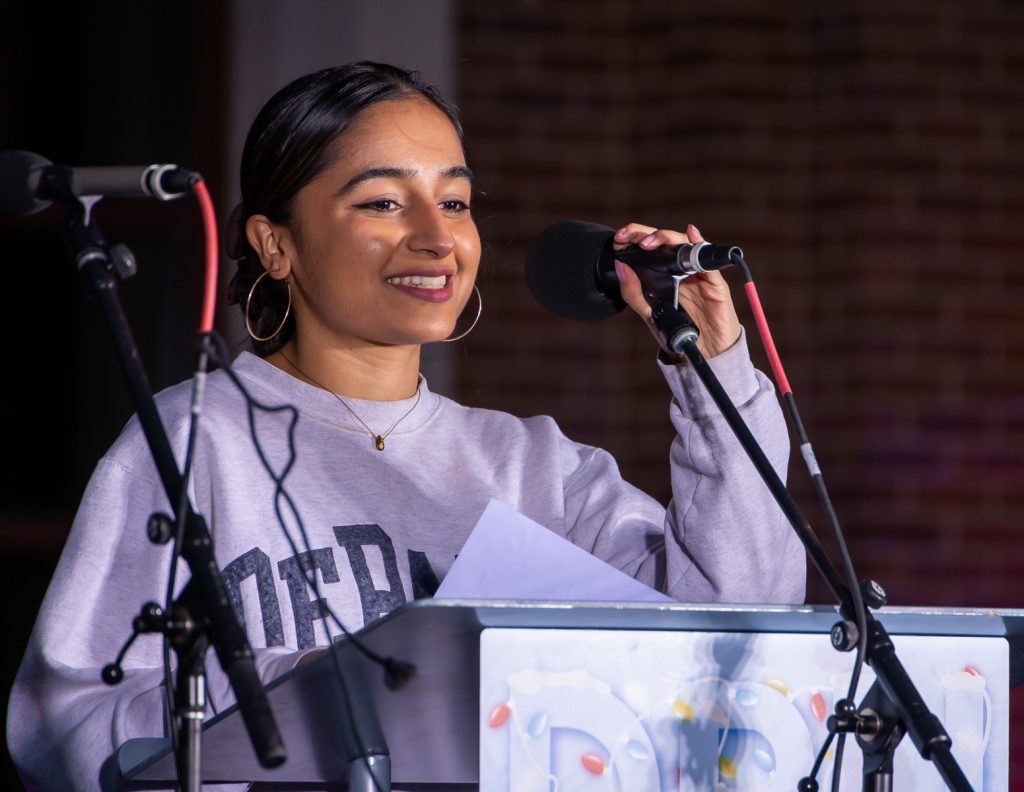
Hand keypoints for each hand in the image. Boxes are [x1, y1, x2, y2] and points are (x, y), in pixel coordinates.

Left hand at [612, 222, 740, 359]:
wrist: (706, 353)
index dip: (635, 238)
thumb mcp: (650, 314)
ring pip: (685, 244)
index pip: (650, 248)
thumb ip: (633, 293)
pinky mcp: (714, 283)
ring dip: (666, 238)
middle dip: (645, 233)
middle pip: (666, 241)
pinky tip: (691, 234)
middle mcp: (681, 269)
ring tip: (649, 242)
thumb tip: (621, 266)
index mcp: (665, 274)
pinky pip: (708, 261)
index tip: (618, 239)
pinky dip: (699, 244)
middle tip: (628, 237)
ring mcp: (698, 273)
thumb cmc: (680, 332)